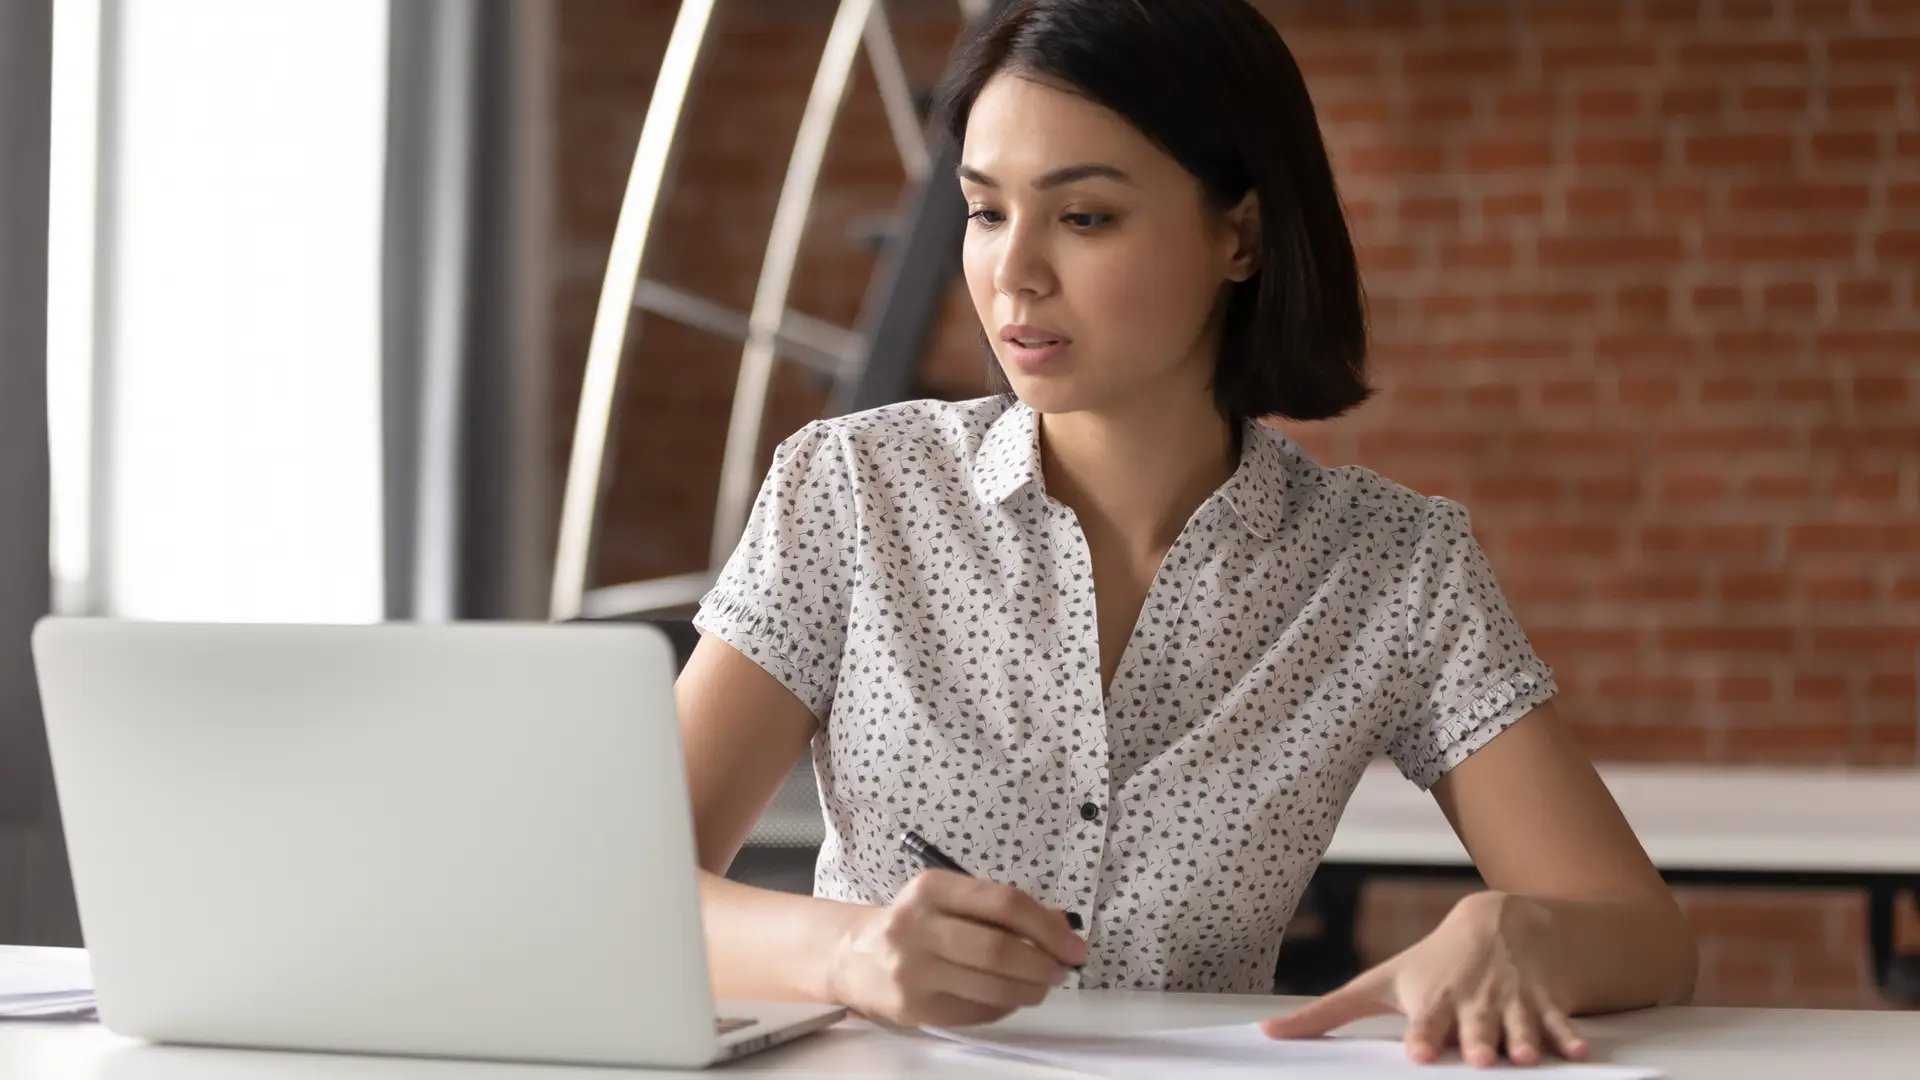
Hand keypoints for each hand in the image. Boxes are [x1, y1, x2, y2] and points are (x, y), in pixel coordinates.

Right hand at [826, 869, 1087, 1027]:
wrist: (853, 956)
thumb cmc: (915, 924)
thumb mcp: (949, 901)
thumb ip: (1001, 909)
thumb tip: (1061, 927)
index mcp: (931, 888)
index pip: (1003, 902)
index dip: (1047, 926)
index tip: (1073, 944)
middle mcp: (917, 926)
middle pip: (998, 949)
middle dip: (1043, 963)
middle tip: (1063, 969)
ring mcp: (913, 970)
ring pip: (991, 986)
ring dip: (1030, 989)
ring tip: (1042, 985)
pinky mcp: (914, 1007)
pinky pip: (975, 1011)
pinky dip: (1003, 1006)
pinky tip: (1008, 997)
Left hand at [1260, 891, 1589, 1067]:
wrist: (1500, 922)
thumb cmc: (1429, 964)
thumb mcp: (1378, 983)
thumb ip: (1326, 1013)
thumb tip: (1267, 1033)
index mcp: (1433, 1000)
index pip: (1425, 1023)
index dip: (1423, 1035)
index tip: (1417, 1052)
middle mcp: (1472, 1003)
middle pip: (1474, 1027)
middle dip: (1477, 1040)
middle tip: (1479, 1057)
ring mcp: (1511, 1003)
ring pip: (1518, 1026)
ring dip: (1522, 1041)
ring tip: (1523, 1058)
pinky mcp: (1545, 1004)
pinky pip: (1561, 1022)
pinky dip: (1570, 1037)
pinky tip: (1581, 1054)